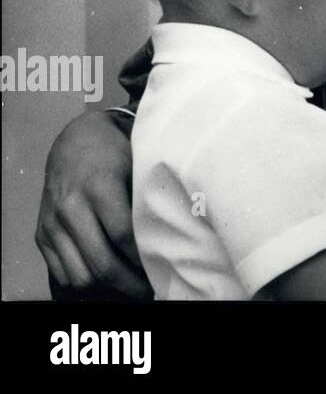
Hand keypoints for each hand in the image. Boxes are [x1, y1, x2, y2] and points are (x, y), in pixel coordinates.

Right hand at [36, 110, 150, 296]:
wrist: (74, 141)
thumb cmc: (116, 153)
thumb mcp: (137, 164)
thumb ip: (148, 197)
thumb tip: (176, 232)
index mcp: (99, 186)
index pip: (123, 235)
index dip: (144, 258)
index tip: (163, 269)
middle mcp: (71, 207)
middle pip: (102, 262)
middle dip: (129, 283)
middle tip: (150, 289)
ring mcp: (53, 223)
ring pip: (81, 274)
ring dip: (107, 286)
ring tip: (131, 285)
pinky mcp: (42, 234)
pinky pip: (62, 272)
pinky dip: (85, 280)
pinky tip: (107, 278)